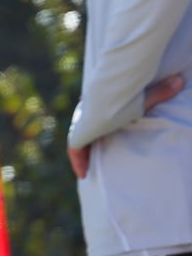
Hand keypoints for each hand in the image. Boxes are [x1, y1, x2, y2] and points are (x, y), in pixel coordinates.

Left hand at [70, 75, 184, 178]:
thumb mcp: (144, 98)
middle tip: (92, 160)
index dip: (94, 128)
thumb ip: (160, 93)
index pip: (93, 119)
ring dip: (82, 157)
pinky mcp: (76, 136)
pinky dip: (78, 161)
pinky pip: (75, 151)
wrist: (107, 98)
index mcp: (98, 108)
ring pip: (78, 143)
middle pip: (83, 133)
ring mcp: (79, 126)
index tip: (99, 136)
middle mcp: (85, 116)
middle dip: (87, 145)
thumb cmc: (125, 97)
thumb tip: (180, 81)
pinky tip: (83, 174)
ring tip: (87, 171)